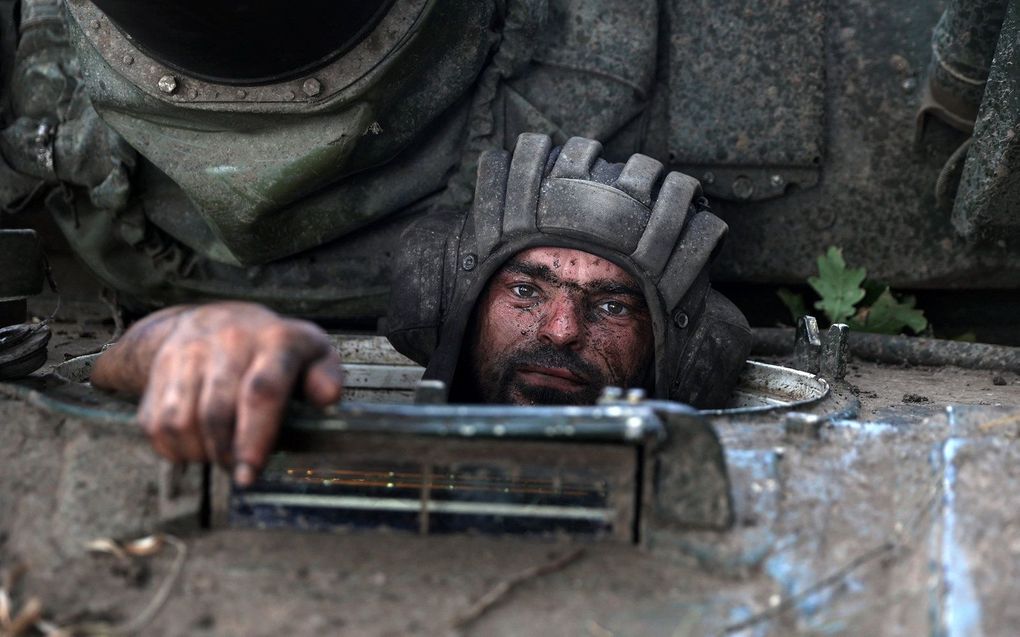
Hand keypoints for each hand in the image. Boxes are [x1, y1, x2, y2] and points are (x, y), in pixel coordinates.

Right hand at [91, 302, 342, 485]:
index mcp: (274, 340)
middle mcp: (227, 340)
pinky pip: (155, 423)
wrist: (215, 317)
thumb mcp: (312, 351)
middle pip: (216, 413)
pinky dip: (173, 448)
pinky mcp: (159, 368)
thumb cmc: (273, 346)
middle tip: (241, 472)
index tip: (251, 473)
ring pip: (180, 421)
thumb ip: (326, 375)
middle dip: (226, 454)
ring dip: (199, 452)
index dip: (255, 437)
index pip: (261, 390)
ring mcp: (188, 352)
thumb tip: (327, 397)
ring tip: (220, 454)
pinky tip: (195, 445)